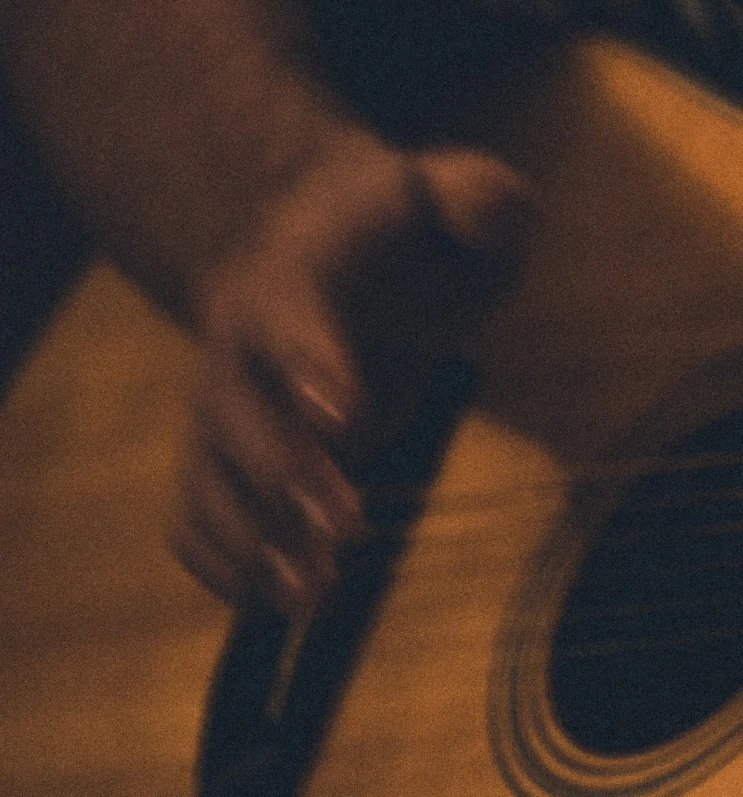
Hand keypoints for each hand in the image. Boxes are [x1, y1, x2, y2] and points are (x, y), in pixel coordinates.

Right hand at [172, 141, 530, 615]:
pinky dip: (225, 564)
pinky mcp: (226, 453)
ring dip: (251, 541)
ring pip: (208, 477)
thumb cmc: (410, 225)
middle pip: (236, 410)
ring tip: (313, 595)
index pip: (288, 312)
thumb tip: (490, 213)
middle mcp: (237, 339)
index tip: (347, 419)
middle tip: (345, 529)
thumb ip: (479, 197)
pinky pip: (198, 516)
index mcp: (296, 267)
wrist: (320, 234)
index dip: (309, 362)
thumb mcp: (459, 193)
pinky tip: (279, 604)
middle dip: (283, 473)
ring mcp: (223, 400)